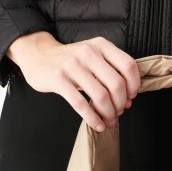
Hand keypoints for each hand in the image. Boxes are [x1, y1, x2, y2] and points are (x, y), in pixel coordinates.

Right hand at [6, 32, 140, 130]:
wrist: (37, 55)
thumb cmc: (70, 60)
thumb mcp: (92, 55)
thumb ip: (110, 71)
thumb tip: (127, 99)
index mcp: (101, 45)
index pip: (128, 66)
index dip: (134, 85)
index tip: (130, 97)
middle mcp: (88, 53)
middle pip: (116, 84)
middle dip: (121, 104)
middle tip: (118, 112)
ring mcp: (72, 66)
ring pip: (100, 96)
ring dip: (108, 114)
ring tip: (109, 121)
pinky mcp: (59, 79)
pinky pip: (80, 104)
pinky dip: (92, 118)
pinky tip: (97, 124)